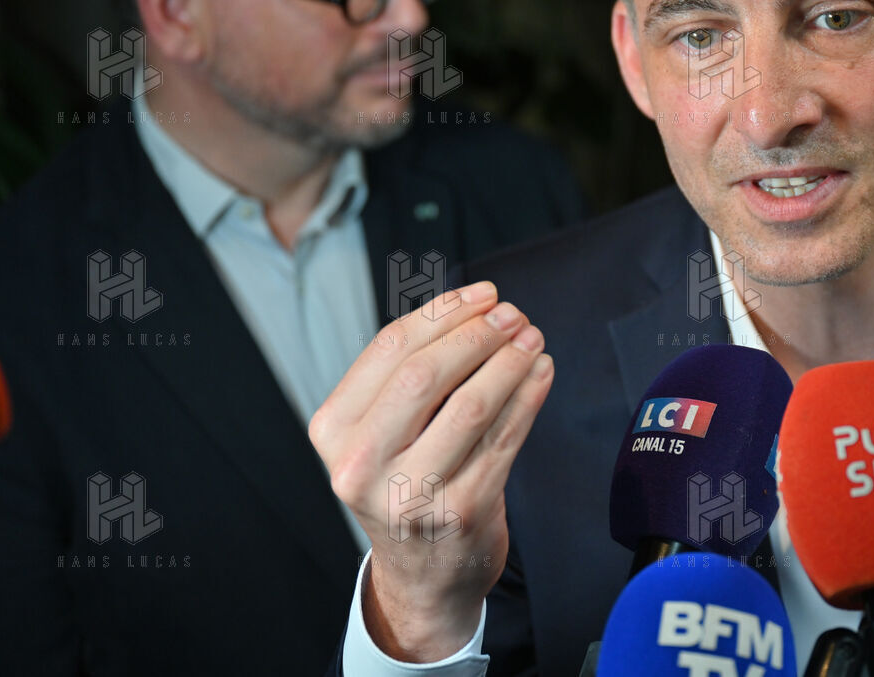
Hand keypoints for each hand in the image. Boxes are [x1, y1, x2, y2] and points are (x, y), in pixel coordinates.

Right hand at [309, 281, 551, 661]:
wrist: (422, 577)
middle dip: (478, 334)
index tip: (482, 295)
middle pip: (426, 374)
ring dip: (510, 362)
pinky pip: (505, 439)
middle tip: (513, 316)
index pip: (390, 350)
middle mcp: (361, 465)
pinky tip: (540, 373)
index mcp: (334, 431)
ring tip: (532, 340)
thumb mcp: (380, 435)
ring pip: (472, 405)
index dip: (443, 313)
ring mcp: (411, 492)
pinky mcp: (461, 512)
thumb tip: (474, 308)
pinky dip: (529, 397)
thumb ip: (407, 376)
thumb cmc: (406, 486)